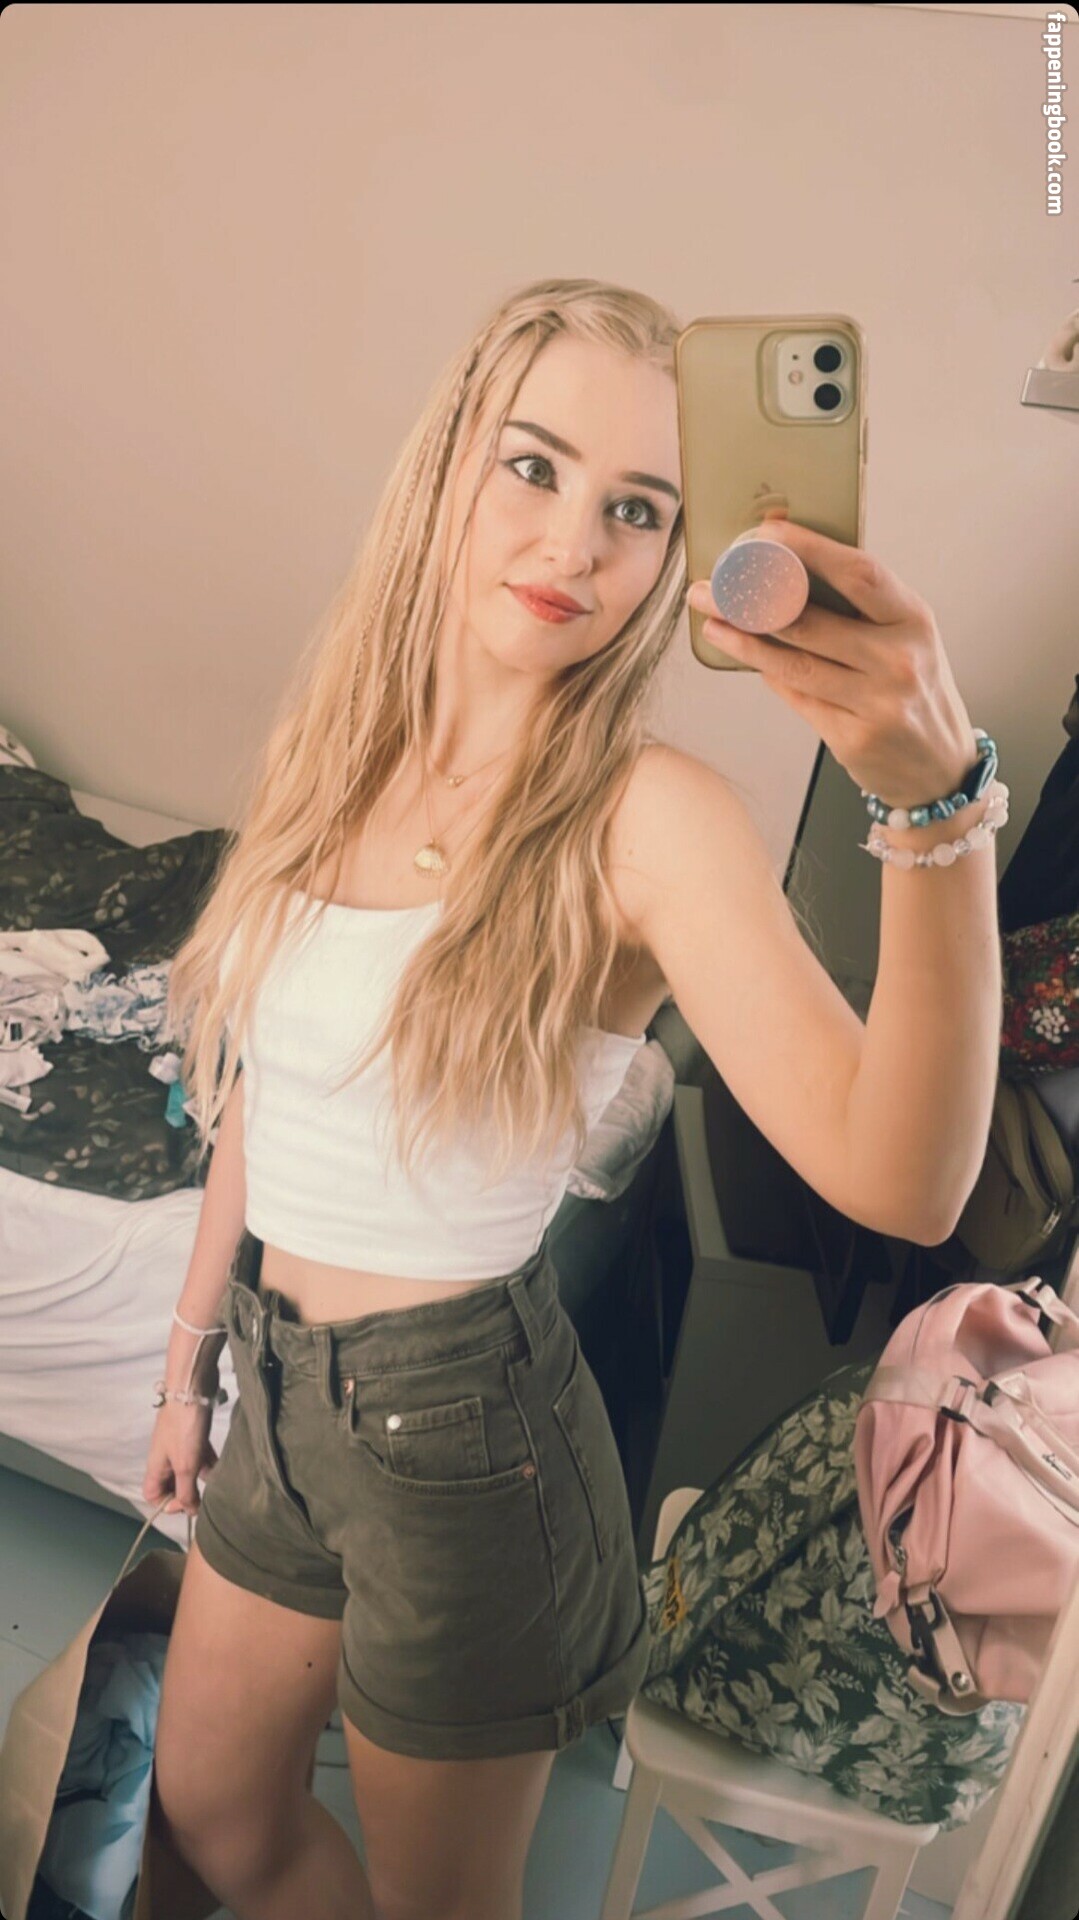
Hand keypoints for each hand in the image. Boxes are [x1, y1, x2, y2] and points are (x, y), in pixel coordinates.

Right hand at [143, 1400, 219, 1517]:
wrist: (193, 1388)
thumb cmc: (185, 1429)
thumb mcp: (185, 1466)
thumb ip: (186, 1491)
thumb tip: (189, 1511)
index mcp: (157, 1467)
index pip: (152, 1495)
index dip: (167, 1504)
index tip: (187, 1503)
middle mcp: (166, 1457)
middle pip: (172, 1484)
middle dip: (187, 1493)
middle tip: (205, 1497)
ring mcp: (180, 1445)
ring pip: (189, 1470)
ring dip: (202, 1478)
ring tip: (218, 1483)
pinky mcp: (194, 1434)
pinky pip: (201, 1455)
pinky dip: (210, 1462)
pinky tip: (225, 1465)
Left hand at [686, 510, 980, 810]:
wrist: (941, 767)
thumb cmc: (917, 692)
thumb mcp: (909, 639)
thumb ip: (863, 610)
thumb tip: (789, 574)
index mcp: (914, 619)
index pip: (859, 573)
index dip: (811, 550)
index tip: (768, 534)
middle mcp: (899, 659)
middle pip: (811, 622)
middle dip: (752, 602)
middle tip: (712, 587)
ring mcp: (878, 702)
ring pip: (795, 665)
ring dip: (746, 643)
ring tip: (713, 625)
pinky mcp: (854, 738)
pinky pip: (799, 698)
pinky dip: (771, 677)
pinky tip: (749, 660)